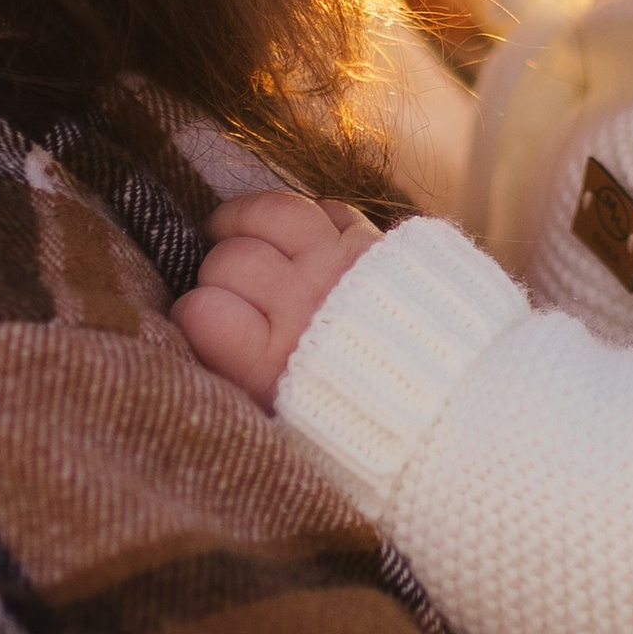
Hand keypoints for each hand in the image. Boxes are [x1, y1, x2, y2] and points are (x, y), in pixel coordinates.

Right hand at [171, 191, 383, 407]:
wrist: (440, 416)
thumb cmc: (346, 425)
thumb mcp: (278, 424)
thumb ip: (233, 379)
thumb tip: (196, 333)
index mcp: (270, 363)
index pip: (201, 311)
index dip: (192, 313)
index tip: (199, 321)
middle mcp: (304, 305)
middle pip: (231, 260)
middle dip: (216, 270)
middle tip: (223, 286)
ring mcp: (340, 266)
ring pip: (273, 212)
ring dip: (246, 218)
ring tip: (234, 231)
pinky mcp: (374, 244)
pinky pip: (327, 208)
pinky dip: (308, 218)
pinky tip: (295, 235)